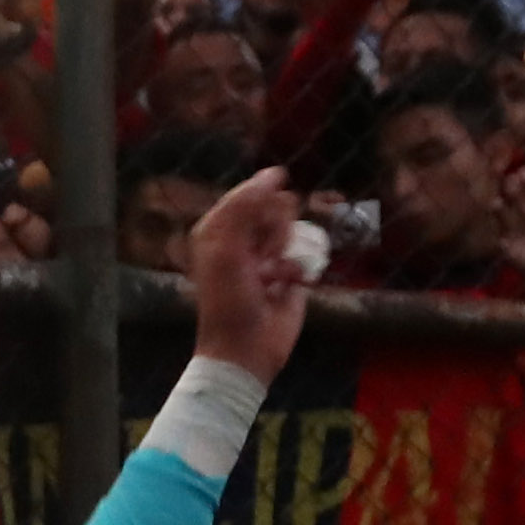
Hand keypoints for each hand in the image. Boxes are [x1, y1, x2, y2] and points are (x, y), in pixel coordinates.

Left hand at [184, 168, 314, 378]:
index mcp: (219, 231)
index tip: (271, 210)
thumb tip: (272, 175)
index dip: (261, 199)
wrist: (246, 349)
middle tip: (264, 252)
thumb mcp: (226, 249)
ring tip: (271, 273)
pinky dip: (298, 268)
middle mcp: (244, 240)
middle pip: (273, 210)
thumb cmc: (228, 300)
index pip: (246, 197)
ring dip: (285, 249)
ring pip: (291, 230)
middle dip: (274, 228)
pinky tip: (285, 284)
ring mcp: (269, 258)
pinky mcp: (291, 276)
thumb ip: (244, 209)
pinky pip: (305, 256)